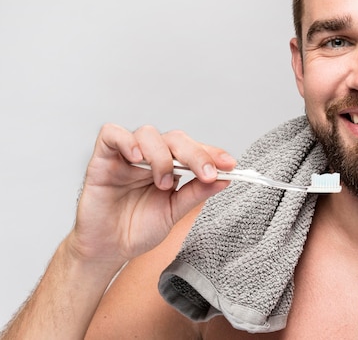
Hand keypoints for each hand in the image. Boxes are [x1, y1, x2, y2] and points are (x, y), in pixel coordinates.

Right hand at [68, 123, 235, 265]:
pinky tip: (137, 159)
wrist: (107, 250)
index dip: (212, 153)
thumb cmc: (136, 229)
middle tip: (206, 173)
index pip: (193, 149)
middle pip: (175, 138)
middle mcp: (150, 157)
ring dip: (162, 155)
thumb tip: (224, 179)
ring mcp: (126, 156)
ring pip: (148, 133)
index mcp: (169, 167)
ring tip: (163, 183)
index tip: (230, 165)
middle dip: (195, 154)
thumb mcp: (174, 212)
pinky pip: (112, 134)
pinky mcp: (102, 158)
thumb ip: (196, 193)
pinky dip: (127, 141)